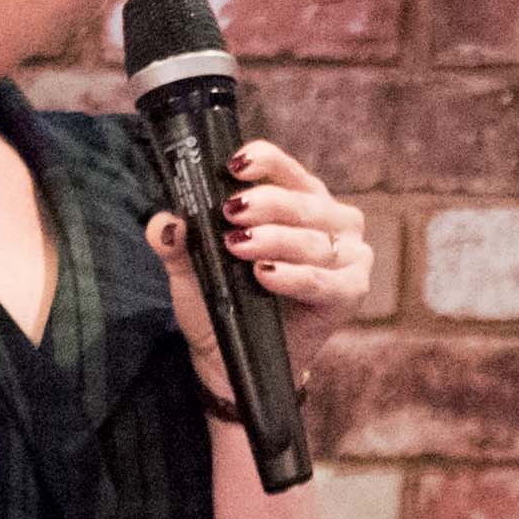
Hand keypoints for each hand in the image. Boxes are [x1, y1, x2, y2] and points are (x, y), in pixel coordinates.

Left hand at [153, 139, 376, 391]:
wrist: (234, 357)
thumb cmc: (224, 300)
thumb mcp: (191, 268)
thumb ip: (177, 242)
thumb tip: (167, 222)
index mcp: (301, 200)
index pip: (287, 170)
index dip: (265, 161)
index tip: (234, 165)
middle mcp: (333, 221)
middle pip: (304, 202)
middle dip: (266, 203)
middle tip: (231, 211)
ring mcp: (349, 256)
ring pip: (314, 241)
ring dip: (275, 240)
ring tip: (239, 245)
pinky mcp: (350, 292)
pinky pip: (323, 281)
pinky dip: (293, 276)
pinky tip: (266, 274)